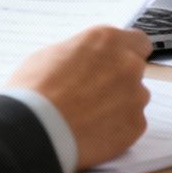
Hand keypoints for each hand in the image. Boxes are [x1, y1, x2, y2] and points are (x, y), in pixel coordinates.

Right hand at [8, 25, 152, 169]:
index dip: (126, 54)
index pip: (137, 42)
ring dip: (119, 105)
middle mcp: (128, 64)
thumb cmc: (34, 91)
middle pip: (135, 71)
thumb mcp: (53, 54)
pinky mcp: (136, 124)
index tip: (116, 65)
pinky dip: (117, 129)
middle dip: (119, 81)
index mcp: (107, 40)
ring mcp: (135, 95)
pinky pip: (132, 124)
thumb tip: (87, 60)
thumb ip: (83, 53)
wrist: (34, 130)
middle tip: (94, 95)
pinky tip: (93, 132)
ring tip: (89, 117)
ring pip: (135, 99)